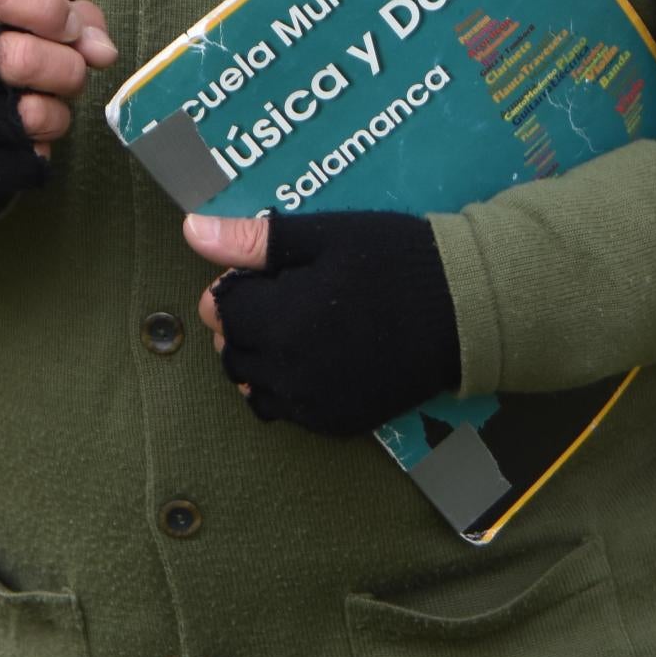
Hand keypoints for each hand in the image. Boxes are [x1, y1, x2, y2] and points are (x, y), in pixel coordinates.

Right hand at [0, 0, 116, 226]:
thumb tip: (102, 50)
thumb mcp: (16, 24)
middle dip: (68, 68)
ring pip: (30, 115)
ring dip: (59, 112)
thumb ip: (69, 19)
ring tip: (50, 107)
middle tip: (72, 73)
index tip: (70, 27)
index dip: (48, 8)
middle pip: (20, 58)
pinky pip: (29, 161)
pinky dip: (43, 151)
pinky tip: (28, 141)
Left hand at [184, 211, 459, 435]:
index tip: (266, 273)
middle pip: (230, 352)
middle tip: (283, 296)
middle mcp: (289, 374)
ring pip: (253, 387)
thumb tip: (191, 232)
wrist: (465, 311)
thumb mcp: (325, 236)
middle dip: (243, 323)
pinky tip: (317, 357)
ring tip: (296, 327)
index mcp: (280, 323)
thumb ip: (254, 242)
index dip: (236, 286)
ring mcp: (314, 405)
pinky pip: (288, 412)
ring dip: (259, 358)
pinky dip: (288, 387)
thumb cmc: (395, 261)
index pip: (220, 310)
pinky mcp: (338, 424)